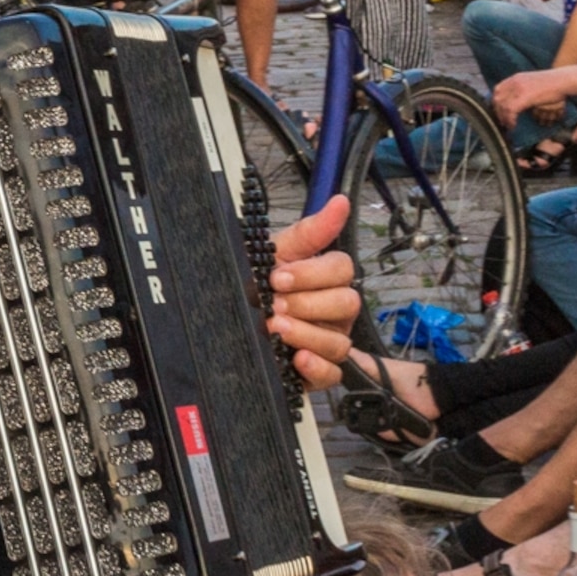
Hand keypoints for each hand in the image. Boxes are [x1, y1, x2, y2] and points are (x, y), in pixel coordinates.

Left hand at [264, 194, 360, 388]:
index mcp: (327, 279)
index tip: (278, 277)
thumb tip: (340, 202)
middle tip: (276, 304)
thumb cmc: (259, 283)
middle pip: (346, 304)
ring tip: (276, 328)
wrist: (230, 320)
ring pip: (339, 341)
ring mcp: (329, 341)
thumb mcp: (278, 253)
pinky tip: (296, 358)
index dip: (311, 273)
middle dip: (308, 303)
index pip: (341, 269)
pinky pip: (333, 373)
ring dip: (307, 334)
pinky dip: (316, 367)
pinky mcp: (319, 371)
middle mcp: (334, 310)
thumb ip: (310, 231)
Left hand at [492, 69, 571, 128]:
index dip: (497, 103)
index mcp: (516, 78)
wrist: (564, 79)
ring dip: (503, 118)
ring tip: (509, 125)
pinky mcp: (524, 96)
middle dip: (498, 112)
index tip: (500, 112)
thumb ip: (523, 90)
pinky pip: (510, 110)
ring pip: (502, 105)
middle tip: (503, 122)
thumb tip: (519, 102)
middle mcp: (515, 82)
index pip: (498, 90)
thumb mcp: (533, 83)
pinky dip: (509, 120)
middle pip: (497, 98)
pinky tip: (514, 125)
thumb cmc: (553, 84)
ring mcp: (519, 88)